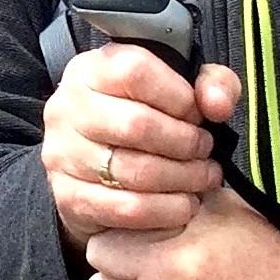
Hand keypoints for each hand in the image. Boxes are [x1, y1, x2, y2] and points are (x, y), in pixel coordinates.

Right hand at [41, 44, 238, 246]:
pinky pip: (126, 208)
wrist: (95, 164)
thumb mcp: (180, 87)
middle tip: (206, 151)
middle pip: (136, 124)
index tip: (199, 115)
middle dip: (185, 143)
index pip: (136, 73)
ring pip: (133, 171)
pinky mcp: (68, 197)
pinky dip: (165, 211)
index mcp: (92, 69)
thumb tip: (217, 104)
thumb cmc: (144, 116)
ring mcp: (62, 154)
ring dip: (181, 179)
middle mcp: (67, 107)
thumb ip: (211, 83)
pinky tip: (185, 204)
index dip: (178, 97)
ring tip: (202, 177)